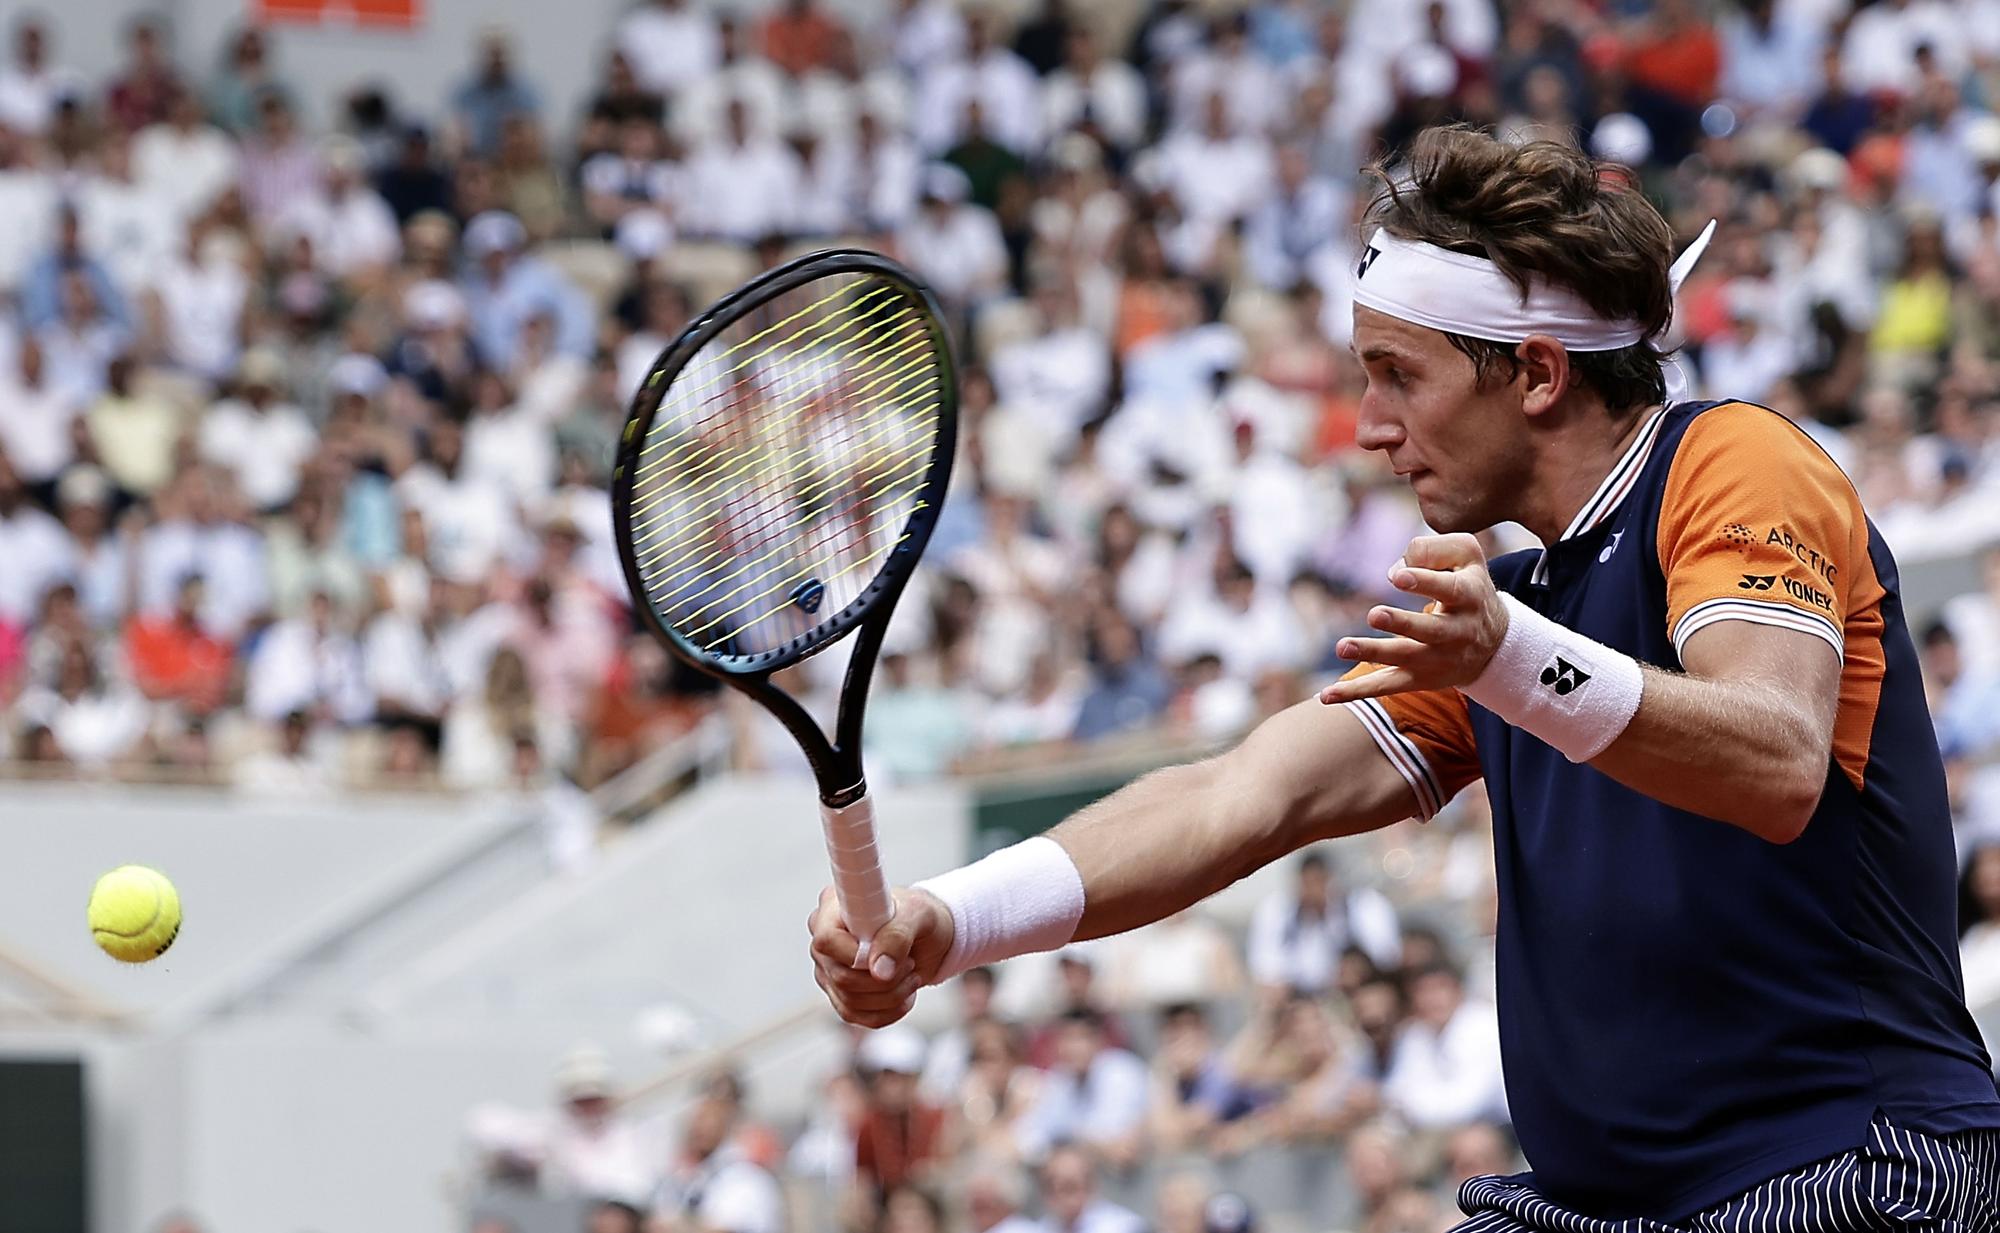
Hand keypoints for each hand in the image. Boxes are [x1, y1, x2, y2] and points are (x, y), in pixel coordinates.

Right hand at [808, 885, 954, 1027]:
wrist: (930, 938)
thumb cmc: (920, 917)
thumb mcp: (919, 915)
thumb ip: (898, 936)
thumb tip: (879, 971)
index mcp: (834, 907)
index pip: (826, 940)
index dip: (857, 956)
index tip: (890, 956)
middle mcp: (824, 939)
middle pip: (840, 977)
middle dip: (885, 980)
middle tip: (910, 965)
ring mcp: (827, 968)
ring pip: (850, 1001)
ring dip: (891, 996)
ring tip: (911, 977)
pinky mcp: (838, 993)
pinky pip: (855, 1015)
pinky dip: (887, 1012)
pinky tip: (905, 995)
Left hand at [1316, 533, 1509, 703]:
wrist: (1495, 643)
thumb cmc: (1469, 586)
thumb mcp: (1466, 555)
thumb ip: (1434, 550)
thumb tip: (1397, 567)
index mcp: (1468, 596)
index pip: (1448, 589)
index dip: (1423, 581)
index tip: (1398, 576)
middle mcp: (1457, 631)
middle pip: (1428, 630)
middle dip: (1401, 623)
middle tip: (1374, 614)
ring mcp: (1437, 659)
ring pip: (1404, 658)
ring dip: (1372, 653)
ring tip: (1342, 647)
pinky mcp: (1419, 679)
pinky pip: (1386, 687)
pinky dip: (1356, 691)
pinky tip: (1327, 695)